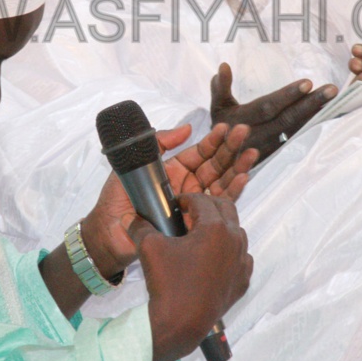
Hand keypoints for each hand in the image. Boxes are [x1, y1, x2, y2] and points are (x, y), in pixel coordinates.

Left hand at [81, 122, 256, 279]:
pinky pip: (218, 206)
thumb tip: (187, 129)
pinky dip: (232, 192)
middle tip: (244, 132)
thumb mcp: (135, 164)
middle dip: (230, 148)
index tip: (225, 128)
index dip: (212, 141)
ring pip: (221, 183)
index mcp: (174, 170)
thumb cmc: (117, 198)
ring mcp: (194, 204)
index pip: (198, 152)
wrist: (110, 232)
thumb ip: (158, 144)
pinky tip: (242, 178)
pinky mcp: (197, 222)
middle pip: (214, 164)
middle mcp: (187, 185)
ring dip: (237, 168)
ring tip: (251, 153)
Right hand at [132, 193, 252, 360]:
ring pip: (236, 233)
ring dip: (220, 228)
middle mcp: (235, 240)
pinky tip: (212, 259)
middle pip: (226, 209)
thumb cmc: (168, 282)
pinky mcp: (243, 280)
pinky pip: (241, 257)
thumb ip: (141, 227)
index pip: (202, 200)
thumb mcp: (150, 247)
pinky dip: (229, 252)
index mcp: (216, 227)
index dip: (186, 199)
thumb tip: (131, 218)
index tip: (175, 205)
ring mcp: (242, 262)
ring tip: (199, 236)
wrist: (180, 323)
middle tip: (189, 214)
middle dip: (207, 207)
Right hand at [210, 62, 335, 160]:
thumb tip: (224, 65)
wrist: (224, 162)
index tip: (308, 83)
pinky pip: (302, 141)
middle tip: (332, 90)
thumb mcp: (217, 107)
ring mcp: (271, 149)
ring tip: (337, 101)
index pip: (268, 107)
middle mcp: (258, 137)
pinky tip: (333, 117)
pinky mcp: (281, 156)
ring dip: (319, 116)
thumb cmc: (223, 127)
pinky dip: (318, 129)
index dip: (287, 96)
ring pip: (298, 132)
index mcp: (242, 121)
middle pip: (288, 120)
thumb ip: (220, 87)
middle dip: (311, 104)